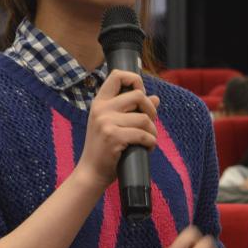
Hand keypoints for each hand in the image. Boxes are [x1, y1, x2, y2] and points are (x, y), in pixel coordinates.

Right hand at [75, 70, 159, 192]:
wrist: (91, 172)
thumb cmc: (104, 149)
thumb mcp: (113, 125)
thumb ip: (132, 110)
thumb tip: (155, 98)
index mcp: (100, 102)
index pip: (117, 75)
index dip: (135, 80)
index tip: (140, 97)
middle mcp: (101, 109)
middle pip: (138, 95)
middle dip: (151, 110)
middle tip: (150, 123)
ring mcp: (106, 122)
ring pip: (144, 118)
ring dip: (152, 131)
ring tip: (149, 140)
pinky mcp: (114, 137)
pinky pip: (143, 134)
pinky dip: (151, 143)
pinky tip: (147, 148)